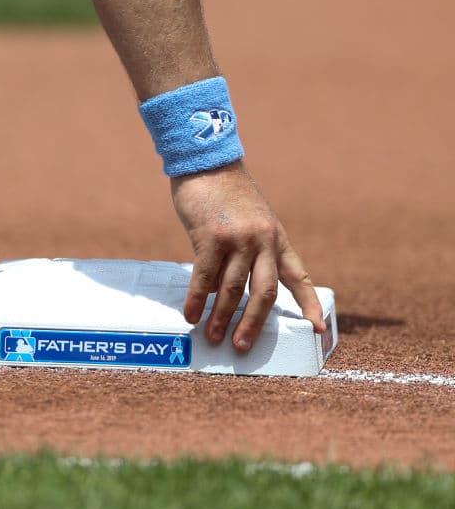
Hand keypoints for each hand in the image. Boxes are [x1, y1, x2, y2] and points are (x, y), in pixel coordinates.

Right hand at [170, 161, 324, 351]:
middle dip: (254, 324)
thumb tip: (229, 290)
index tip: (318, 329)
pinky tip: (191, 314)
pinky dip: (196, 299)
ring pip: (232, 289)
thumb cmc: (225, 193)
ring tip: (213, 337)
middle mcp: (262, 241)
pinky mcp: (211, 237)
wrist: (207, 162)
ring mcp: (238, 239)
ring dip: (221, 318)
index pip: (298, 278)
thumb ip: (251, 249)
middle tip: (242, 346)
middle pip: (264, 293)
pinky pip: (204, 277)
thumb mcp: (251, 219)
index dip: (309, 305)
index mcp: (277, 238)